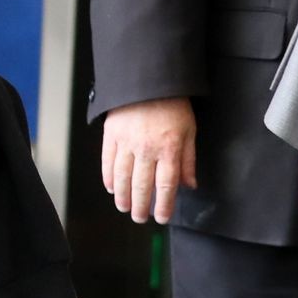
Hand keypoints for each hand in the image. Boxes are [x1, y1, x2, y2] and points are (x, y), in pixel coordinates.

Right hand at [101, 97, 196, 224]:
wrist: (148, 78)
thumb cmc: (172, 104)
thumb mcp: (189, 130)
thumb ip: (188, 159)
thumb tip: (189, 184)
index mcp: (169, 149)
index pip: (166, 185)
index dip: (164, 205)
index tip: (162, 217)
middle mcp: (147, 149)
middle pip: (142, 186)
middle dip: (141, 207)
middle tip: (140, 218)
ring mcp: (126, 143)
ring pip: (123, 178)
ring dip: (123, 196)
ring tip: (125, 207)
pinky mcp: (111, 135)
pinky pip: (108, 162)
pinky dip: (108, 178)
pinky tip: (111, 188)